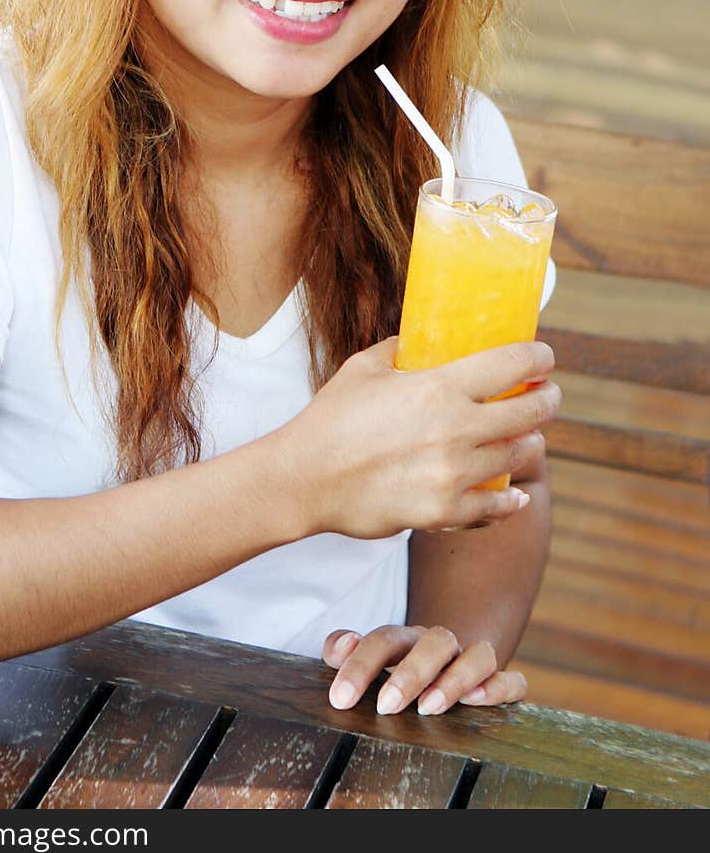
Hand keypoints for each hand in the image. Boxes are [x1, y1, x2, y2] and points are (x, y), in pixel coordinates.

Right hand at [272, 338, 559, 539]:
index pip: (511, 365)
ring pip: (517, 456)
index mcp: (438, 388)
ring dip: (529, 443)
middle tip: (548, 395)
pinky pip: (495, 506)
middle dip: (547, 399)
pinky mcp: (444, 512)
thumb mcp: (364, 368)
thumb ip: (400, 350)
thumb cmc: (330, 419)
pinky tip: (515, 495)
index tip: (545, 358)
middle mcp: (455, 429)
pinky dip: (509, 500)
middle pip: (528, 412)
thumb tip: (420, 341)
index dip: (539, 358)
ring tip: (528, 438)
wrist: (304, 479)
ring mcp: (453, 474)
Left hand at [322, 624, 527, 715]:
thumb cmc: (396, 669)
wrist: (443, 667)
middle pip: (434, 641)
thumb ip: (342, 648)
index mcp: (406, 638)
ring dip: (455, 679)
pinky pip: (513, 681)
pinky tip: (476, 701)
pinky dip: (499, 688)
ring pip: (479, 655)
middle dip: (410, 673)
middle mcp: (441, 646)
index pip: (384, 639)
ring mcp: (472, 662)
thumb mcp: (367, 659)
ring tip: (429, 707)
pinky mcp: (500, 684)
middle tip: (386, 705)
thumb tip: (341, 647)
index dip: (361, 665)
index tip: (341, 698)